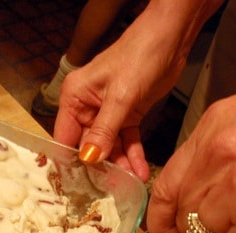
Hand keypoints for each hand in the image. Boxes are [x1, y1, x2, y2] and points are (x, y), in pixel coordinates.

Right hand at [53, 0, 223, 180]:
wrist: (170, 39)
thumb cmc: (139, 57)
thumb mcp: (120, 96)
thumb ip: (104, 130)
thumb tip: (88, 160)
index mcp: (74, 97)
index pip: (64, 136)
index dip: (69, 161)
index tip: (75, 186)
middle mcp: (86, 107)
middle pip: (87, 145)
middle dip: (98, 167)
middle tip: (107, 191)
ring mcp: (107, 112)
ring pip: (109, 146)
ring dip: (119, 164)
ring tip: (129, 185)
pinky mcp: (127, 114)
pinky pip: (127, 140)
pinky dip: (133, 155)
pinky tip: (140, 171)